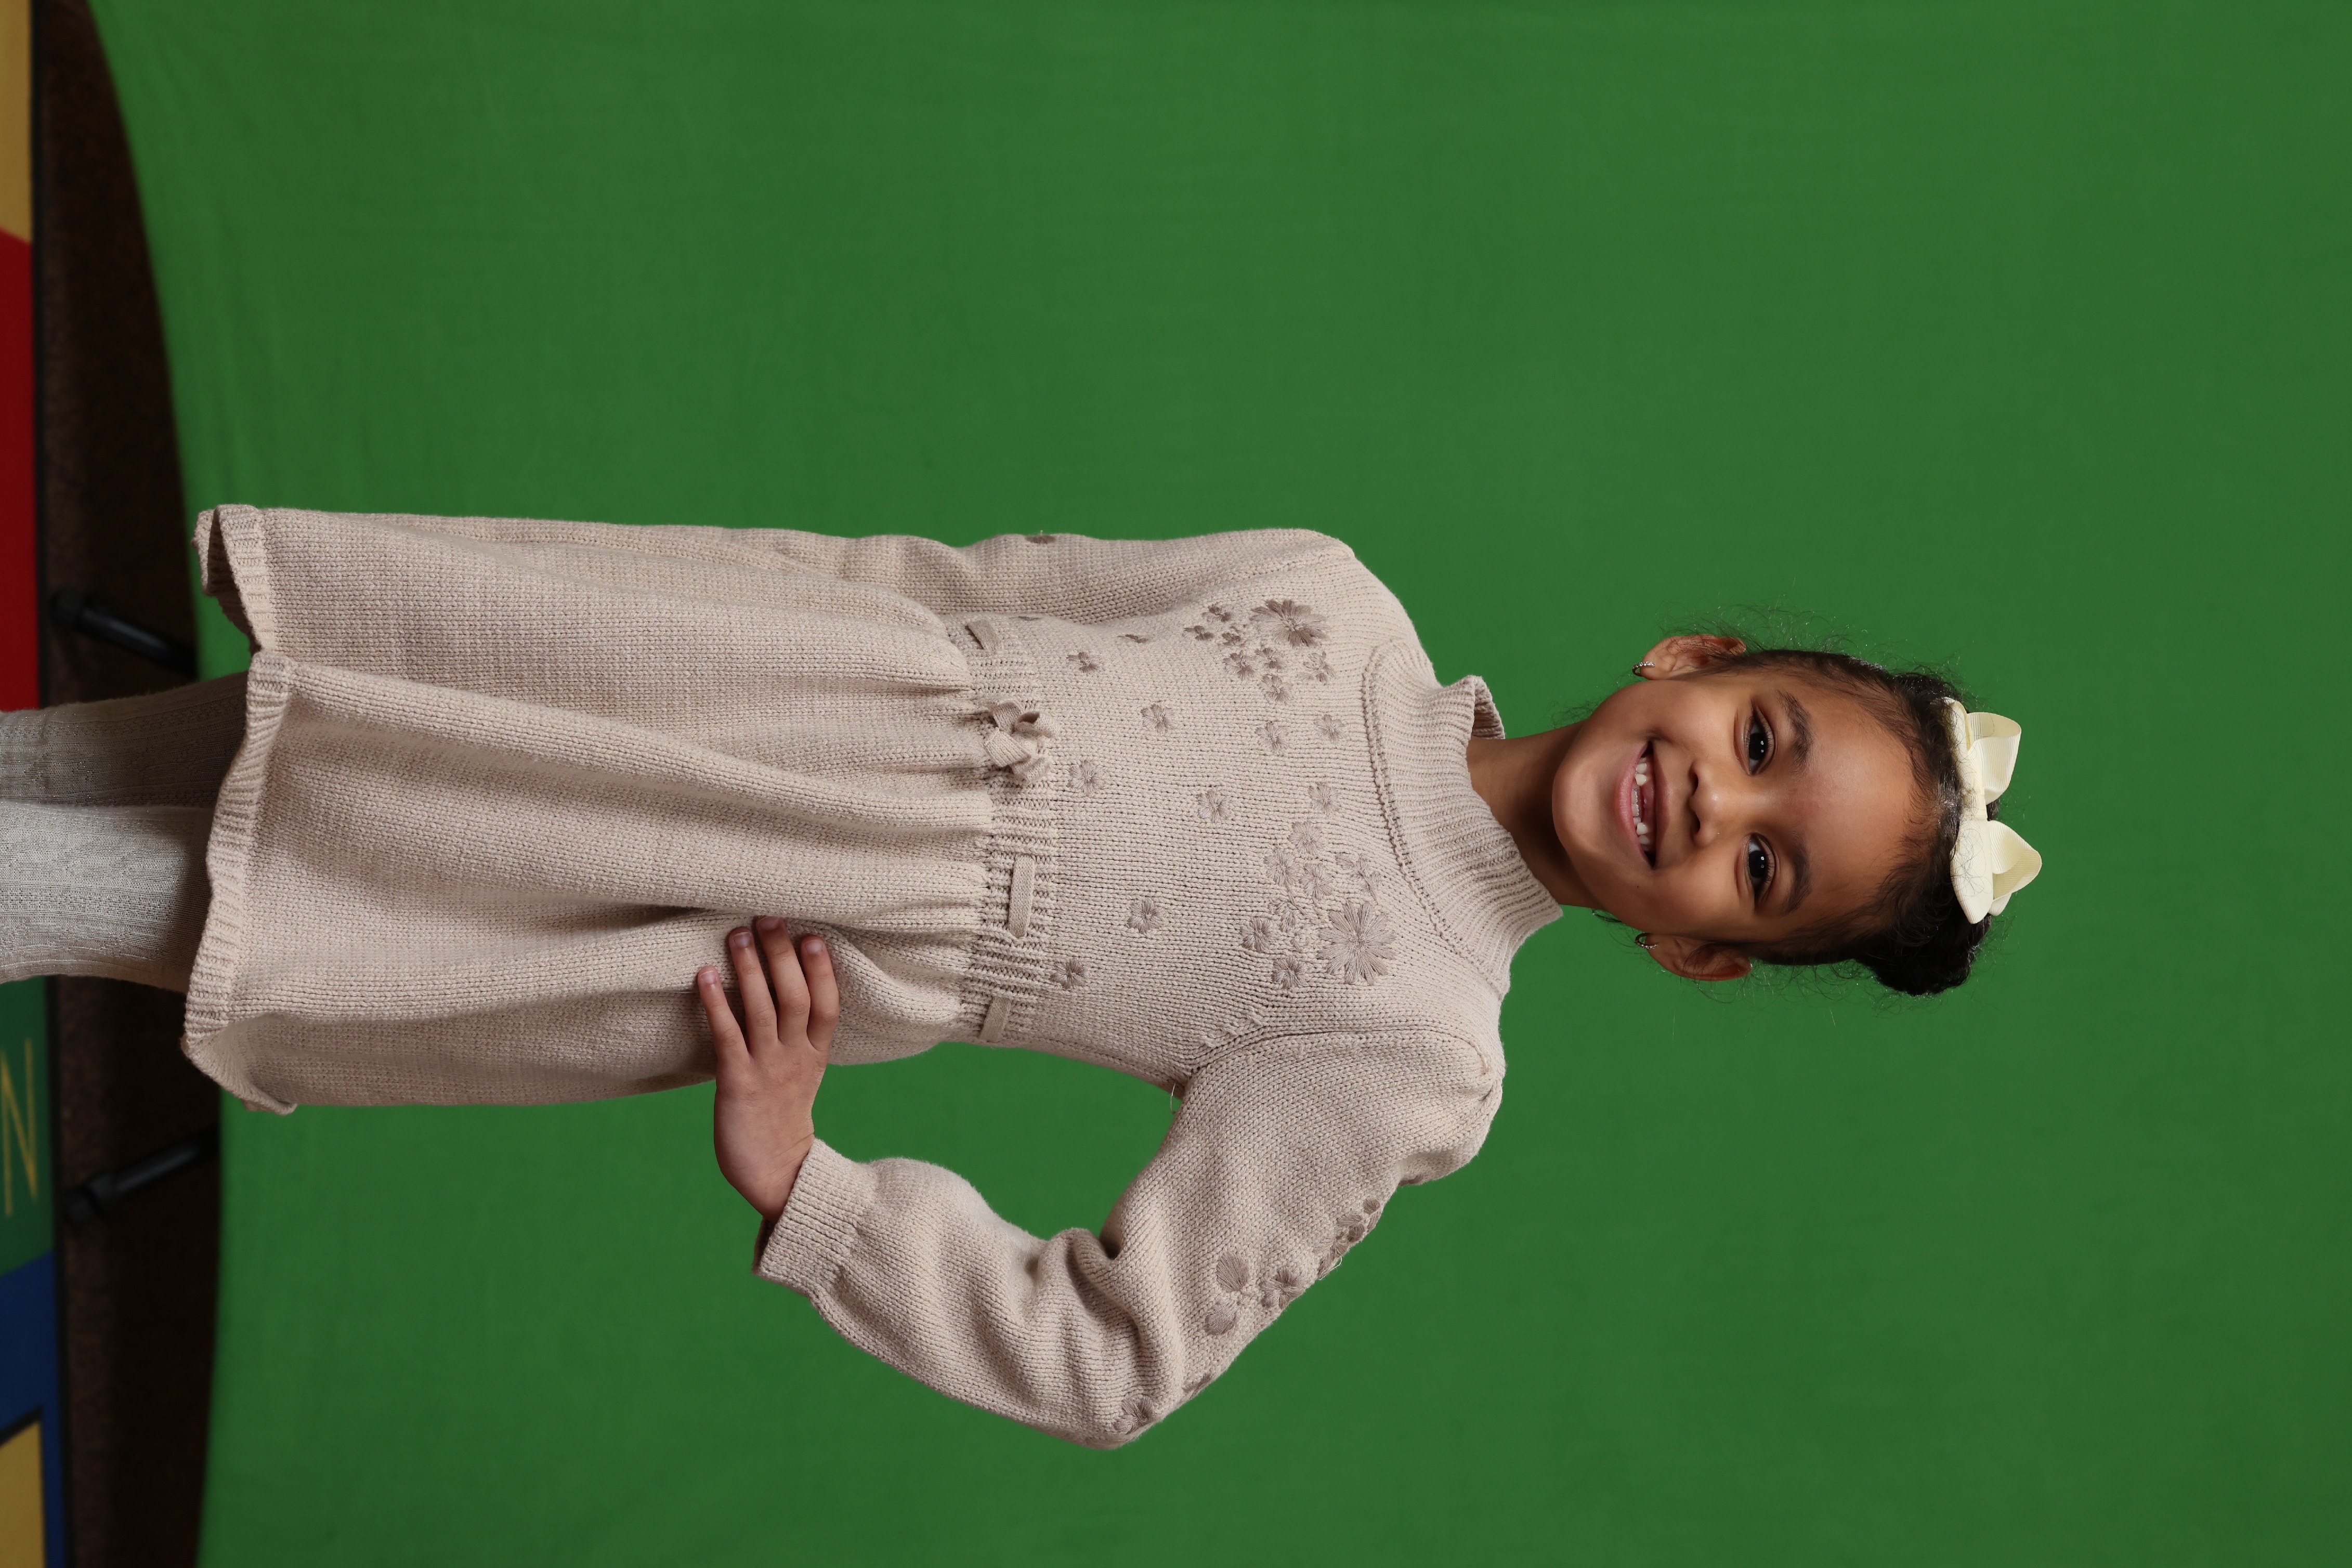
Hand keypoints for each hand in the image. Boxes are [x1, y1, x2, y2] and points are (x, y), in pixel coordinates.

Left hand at [698, 917, 837, 1236]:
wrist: (777, 1173)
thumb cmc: (782, 1120)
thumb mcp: (803, 1075)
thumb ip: (799, 1040)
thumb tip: (788, 997)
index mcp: (815, 1055)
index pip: (828, 1004)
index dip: (822, 969)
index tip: (812, 934)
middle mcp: (795, 1057)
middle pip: (796, 996)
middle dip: (782, 955)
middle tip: (768, 918)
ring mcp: (767, 1069)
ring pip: (763, 1008)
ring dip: (749, 968)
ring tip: (736, 934)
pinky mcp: (737, 1082)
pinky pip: (728, 1035)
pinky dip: (716, 1003)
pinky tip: (703, 977)